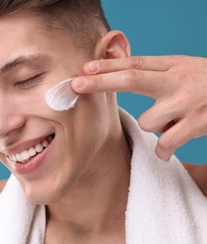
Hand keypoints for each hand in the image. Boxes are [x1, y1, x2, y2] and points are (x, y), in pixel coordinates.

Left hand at [72, 55, 206, 160]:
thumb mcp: (183, 68)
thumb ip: (155, 71)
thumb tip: (118, 72)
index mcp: (173, 66)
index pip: (135, 62)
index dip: (108, 64)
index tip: (84, 68)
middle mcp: (177, 81)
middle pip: (132, 78)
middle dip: (101, 81)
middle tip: (76, 84)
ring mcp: (187, 102)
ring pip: (149, 120)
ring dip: (155, 125)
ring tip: (172, 122)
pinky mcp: (197, 124)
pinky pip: (166, 143)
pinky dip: (163, 151)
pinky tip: (167, 152)